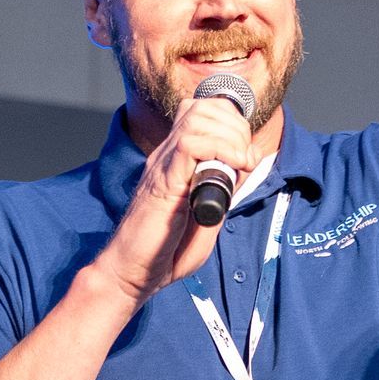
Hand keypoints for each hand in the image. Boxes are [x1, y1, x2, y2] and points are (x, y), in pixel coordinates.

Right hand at [92, 98, 262, 304]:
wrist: (131, 273)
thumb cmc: (164, 251)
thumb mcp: (208, 216)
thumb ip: (225, 189)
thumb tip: (246, 165)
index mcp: (176, 159)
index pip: (204, 111)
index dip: (233, 123)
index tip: (247, 157)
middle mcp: (167, 155)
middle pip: (204, 106)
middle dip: (237, 126)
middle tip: (245, 160)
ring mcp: (162, 165)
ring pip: (198, 117)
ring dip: (230, 135)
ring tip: (239, 164)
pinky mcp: (162, 182)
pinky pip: (189, 144)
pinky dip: (220, 148)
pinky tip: (230, 169)